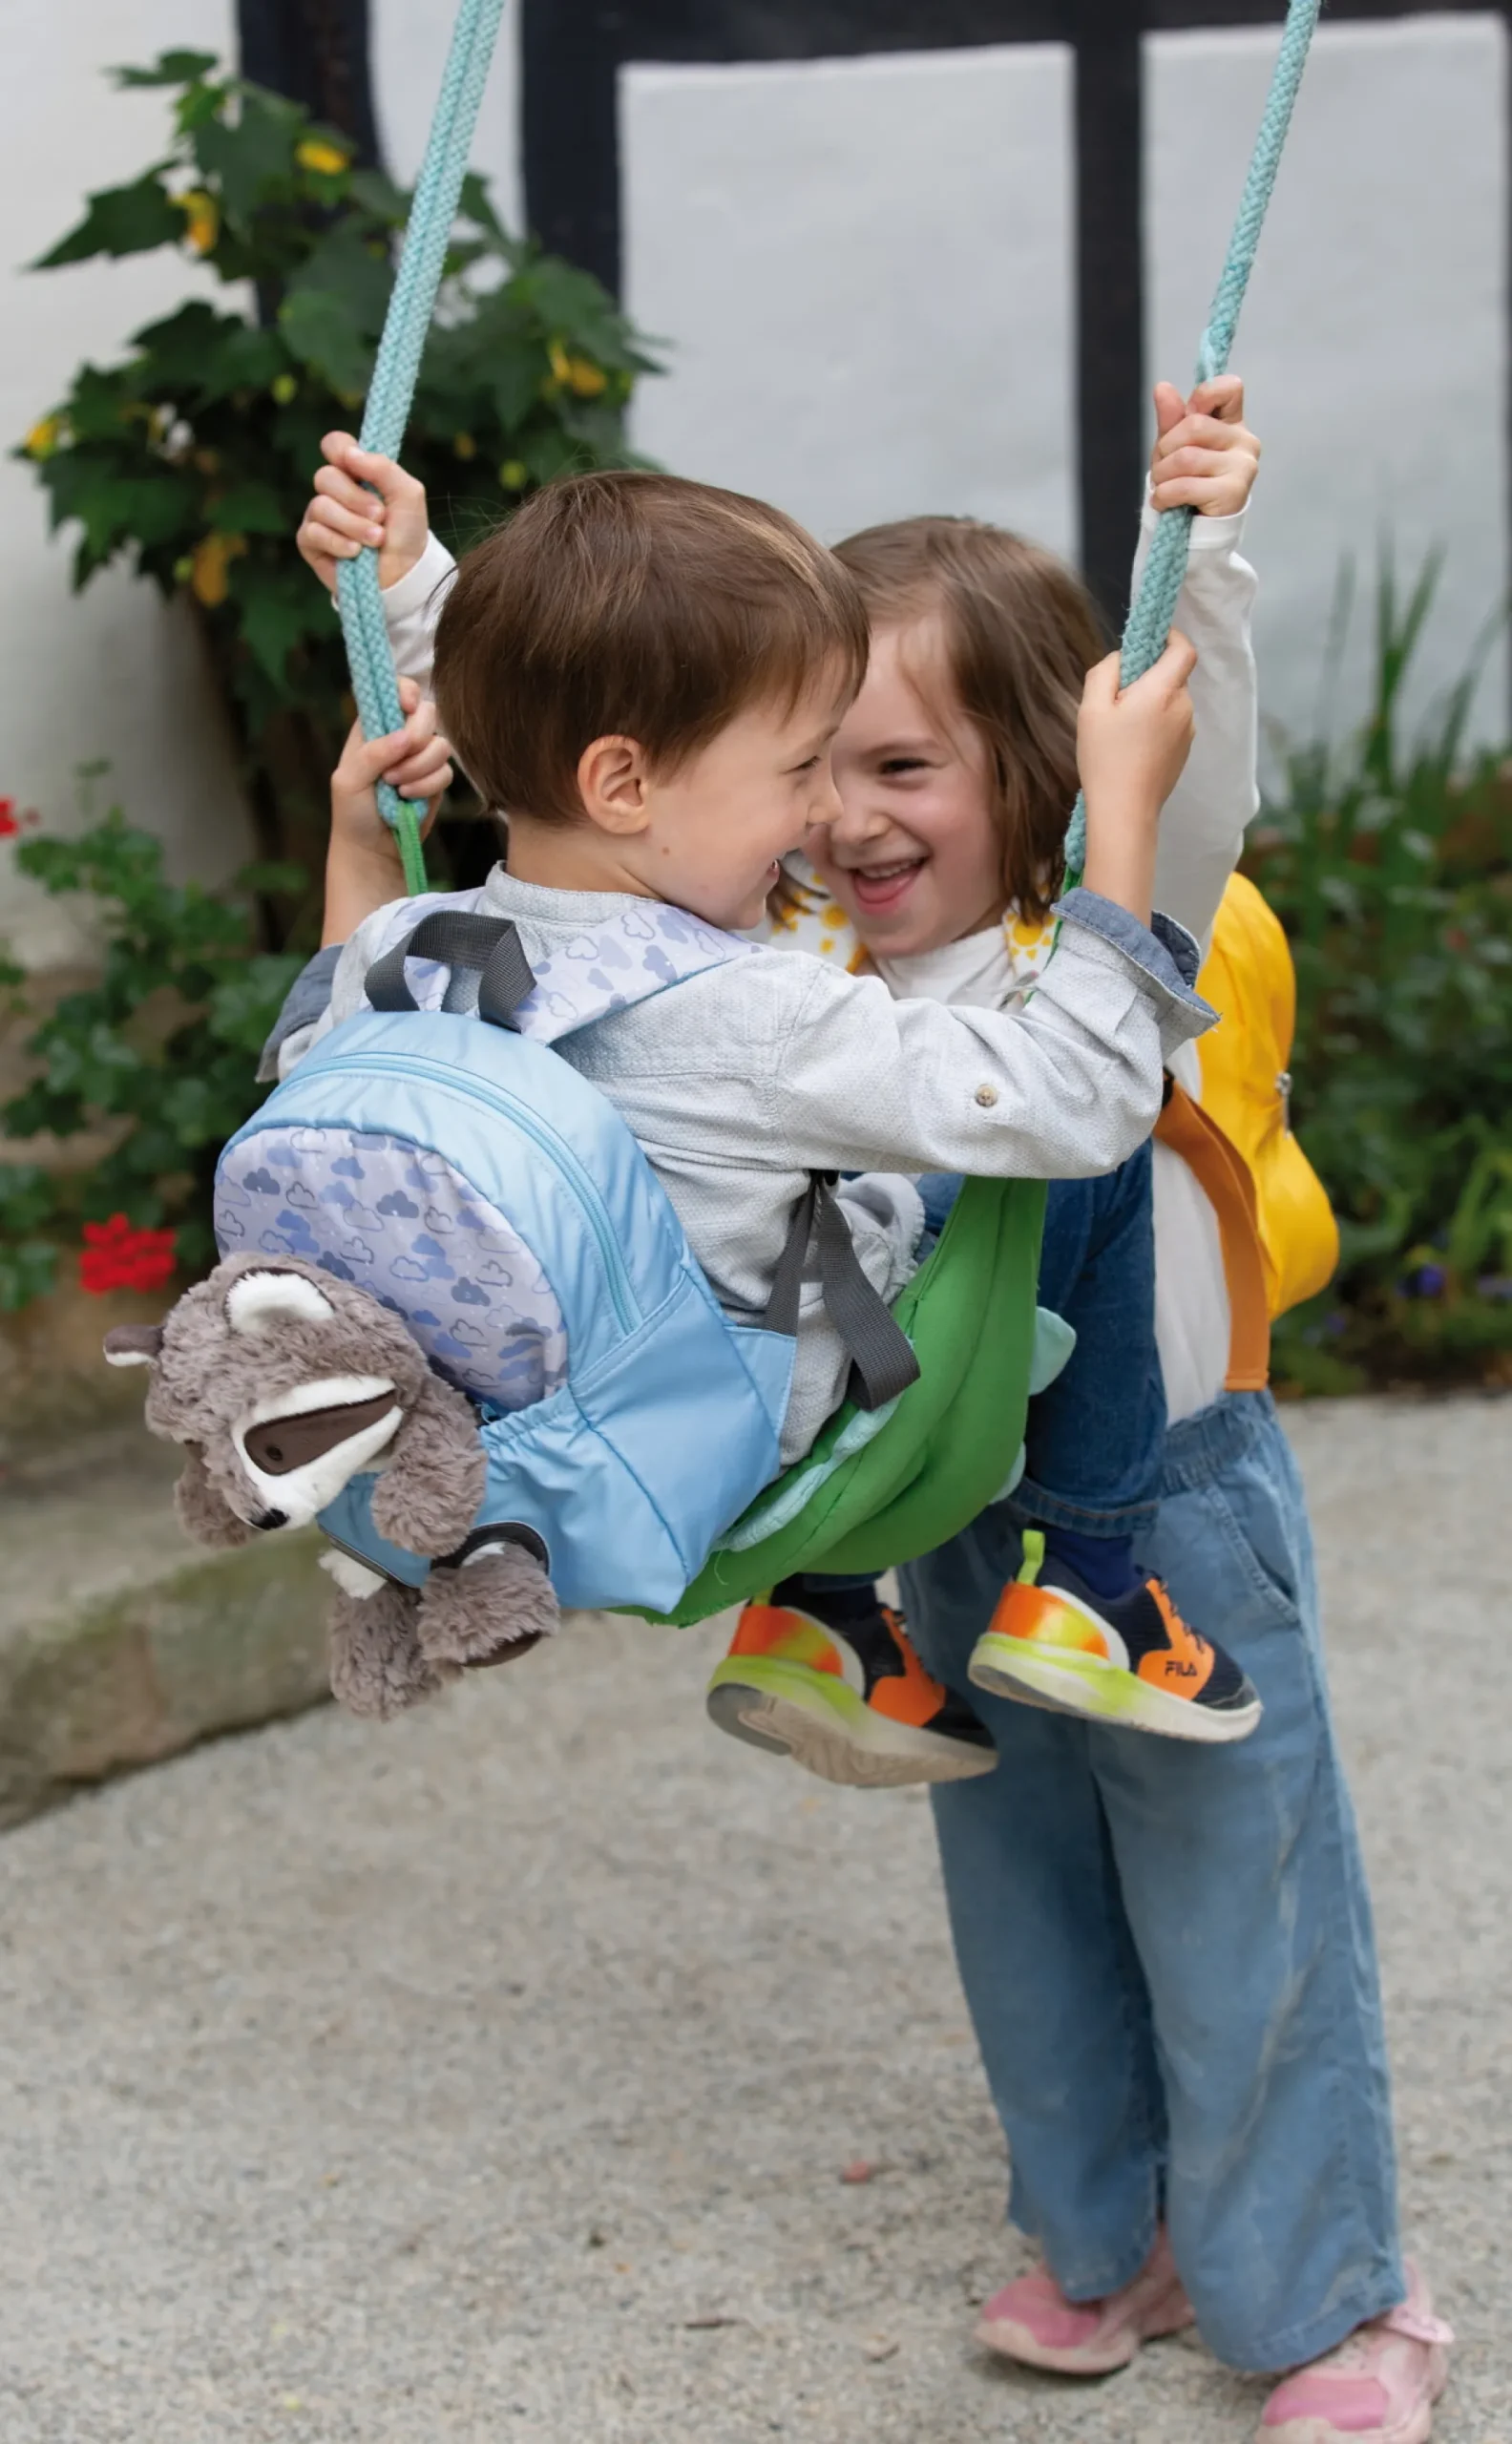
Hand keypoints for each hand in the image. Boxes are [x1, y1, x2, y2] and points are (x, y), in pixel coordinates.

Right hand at [296, 432, 429, 593]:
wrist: (403, 575)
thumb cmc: (407, 534)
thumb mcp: (408, 495)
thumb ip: (383, 468)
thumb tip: (350, 455)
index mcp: (356, 473)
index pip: (335, 445)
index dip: (339, 449)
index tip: (353, 462)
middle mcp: (335, 491)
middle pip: (325, 477)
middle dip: (355, 499)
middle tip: (380, 517)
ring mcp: (319, 516)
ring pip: (320, 506)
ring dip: (353, 525)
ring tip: (376, 540)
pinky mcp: (310, 541)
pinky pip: (313, 532)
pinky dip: (339, 543)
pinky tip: (356, 553)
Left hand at [324, 678, 451, 944]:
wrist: (371, 849)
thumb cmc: (352, 812)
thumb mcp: (348, 780)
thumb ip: (372, 753)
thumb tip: (404, 736)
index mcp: (374, 726)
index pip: (395, 690)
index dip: (406, 691)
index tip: (407, 707)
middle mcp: (399, 736)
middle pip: (427, 712)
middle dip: (418, 736)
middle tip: (398, 759)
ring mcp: (420, 758)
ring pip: (441, 745)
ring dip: (420, 767)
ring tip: (396, 787)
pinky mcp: (435, 781)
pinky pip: (446, 773)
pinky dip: (428, 786)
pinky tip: (408, 798)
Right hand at [1076, 635, 1196, 922]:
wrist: (1125, 812)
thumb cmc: (1105, 759)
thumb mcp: (1091, 708)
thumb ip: (1105, 671)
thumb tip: (1121, 659)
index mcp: (1163, 690)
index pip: (1183, 649)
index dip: (1171, 637)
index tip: (1150, 640)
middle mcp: (1183, 707)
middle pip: (1172, 676)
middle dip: (1148, 677)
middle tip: (1116, 699)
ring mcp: (1188, 731)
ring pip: (1170, 701)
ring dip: (1150, 703)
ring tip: (1120, 730)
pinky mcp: (1184, 751)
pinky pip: (1171, 724)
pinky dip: (1154, 725)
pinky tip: (1131, 747)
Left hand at [1149, 375, 1259, 518]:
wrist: (1195, 527)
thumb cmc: (1187, 480)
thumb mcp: (1173, 446)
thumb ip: (1171, 418)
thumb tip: (1162, 388)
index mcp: (1233, 423)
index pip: (1230, 388)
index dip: (1202, 397)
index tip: (1187, 417)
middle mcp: (1245, 441)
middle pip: (1194, 426)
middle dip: (1166, 448)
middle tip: (1162, 468)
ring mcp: (1243, 466)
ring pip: (1187, 458)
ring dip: (1162, 475)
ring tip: (1162, 487)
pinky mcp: (1234, 492)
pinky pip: (1186, 485)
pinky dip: (1164, 495)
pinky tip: (1163, 502)